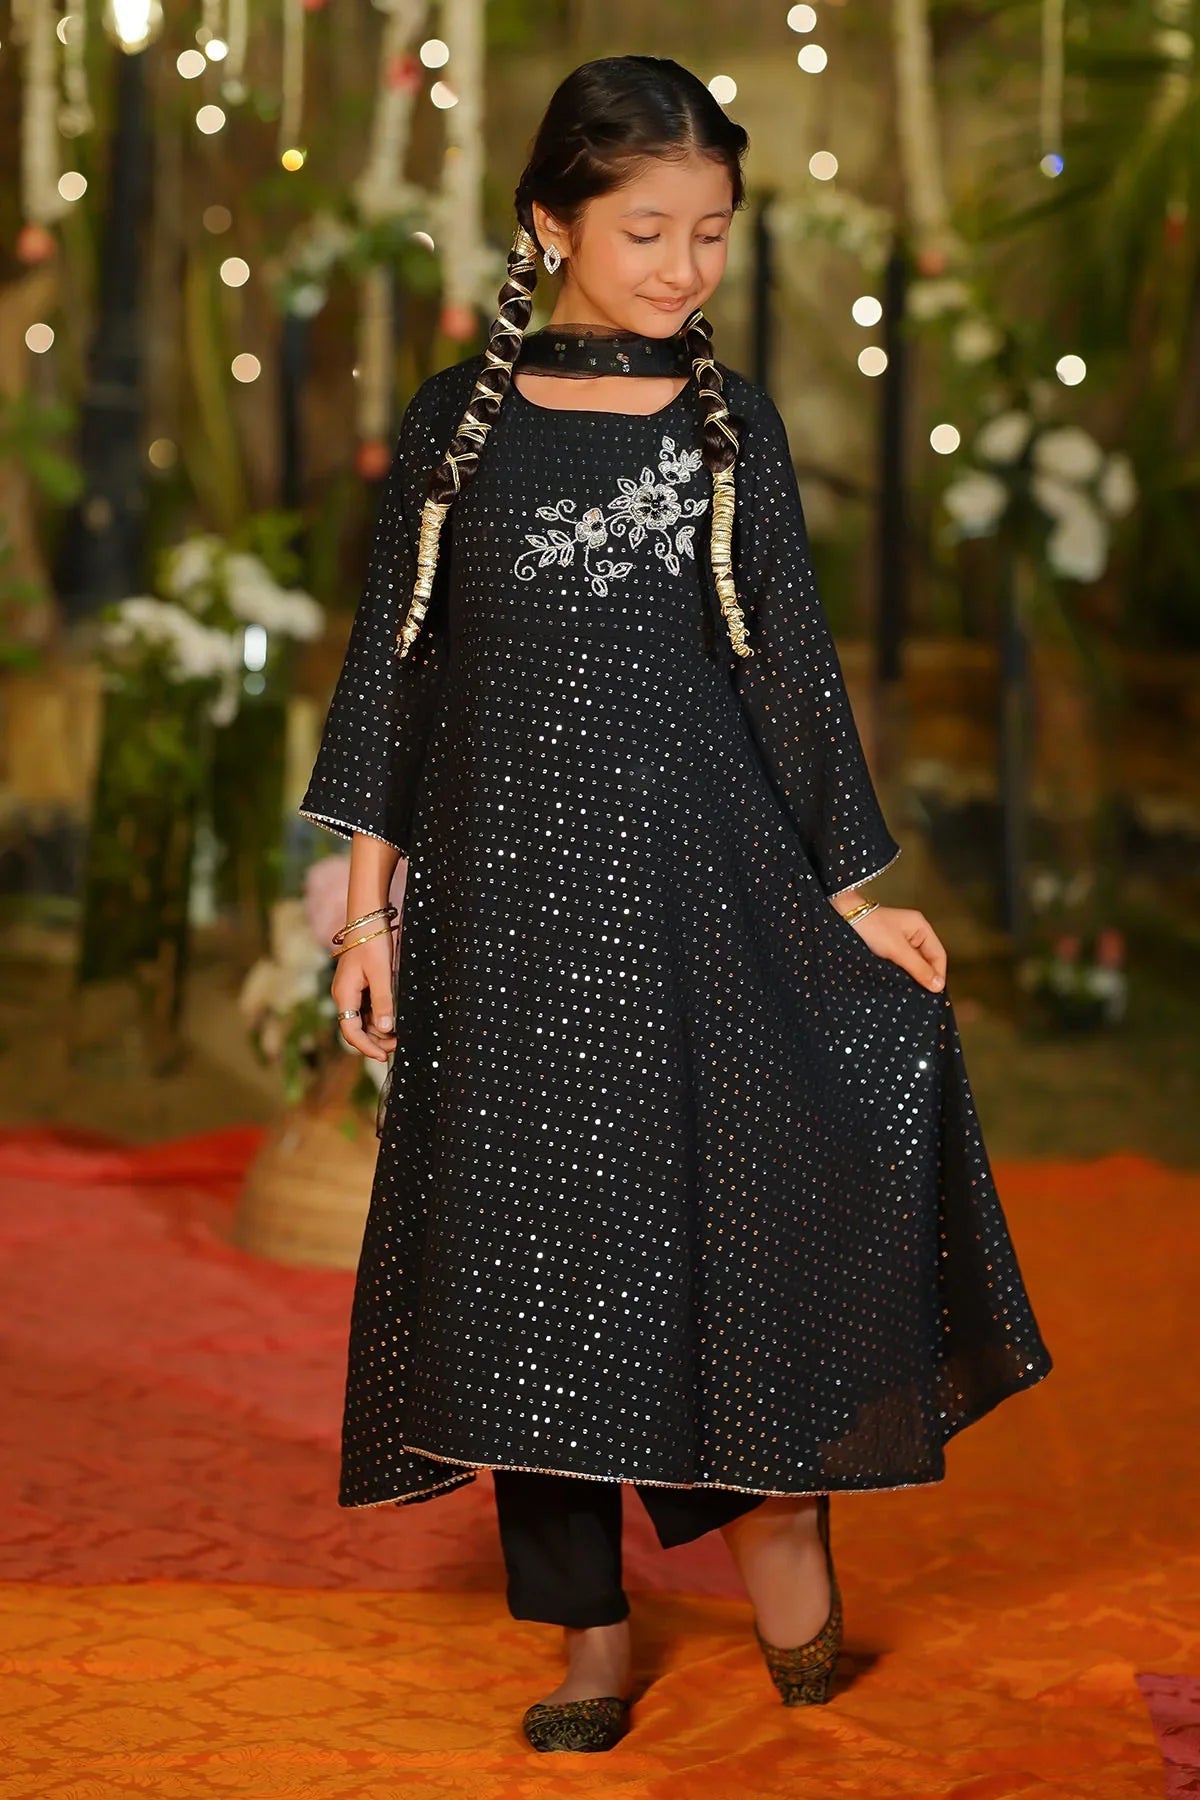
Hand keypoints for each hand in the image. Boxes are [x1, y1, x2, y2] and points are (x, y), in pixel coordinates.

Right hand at [331, 929, 396, 1061]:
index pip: (350, 1031)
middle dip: (375, 1041)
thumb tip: (385, 1029)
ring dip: (377, 1031)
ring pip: (362, 1021)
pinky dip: (378, 1018)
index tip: (383, 1056)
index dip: (366, 1047)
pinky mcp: (359, 986)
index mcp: (345, 995)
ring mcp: (351, 992)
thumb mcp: (381, 974)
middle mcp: (344, 996)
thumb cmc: (373, 943)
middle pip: (356, 1029)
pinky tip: (392, 1021)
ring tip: (398, 1035)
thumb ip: (383, 1002)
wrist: (367, 920)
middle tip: (397, 1045)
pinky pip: (366, 1009)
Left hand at [843, 903, 946, 992]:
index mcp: (921, 927)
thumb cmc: (869, 928)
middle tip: (922, 996)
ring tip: (909, 992)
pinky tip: (897, 984)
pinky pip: (901, 964)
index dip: (938, 975)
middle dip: (925, 977)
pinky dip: (901, 974)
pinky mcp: (888, 949)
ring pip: (914, 964)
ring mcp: (900, 941)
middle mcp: (913, 933)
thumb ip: (918, 968)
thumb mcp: (897, 950)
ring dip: (912, 977)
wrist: (842, 919)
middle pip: (927, 961)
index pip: (938, 955)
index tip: (934, 993)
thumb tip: (938, 986)